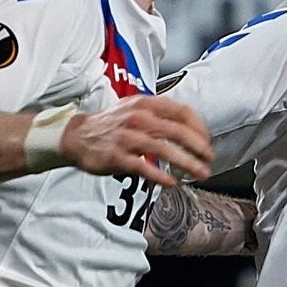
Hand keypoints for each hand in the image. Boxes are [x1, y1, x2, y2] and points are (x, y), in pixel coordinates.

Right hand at [62, 96, 213, 187]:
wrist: (76, 136)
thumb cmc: (111, 125)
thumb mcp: (135, 109)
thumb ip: (160, 115)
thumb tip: (189, 129)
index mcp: (146, 104)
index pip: (182, 112)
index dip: (199, 129)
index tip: (207, 142)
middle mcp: (138, 117)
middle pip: (177, 131)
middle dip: (198, 147)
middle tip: (209, 160)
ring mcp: (126, 137)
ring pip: (164, 149)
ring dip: (186, 163)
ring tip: (199, 173)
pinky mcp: (117, 156)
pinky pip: (143, 167)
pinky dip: (160, 176)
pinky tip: (172, 183)